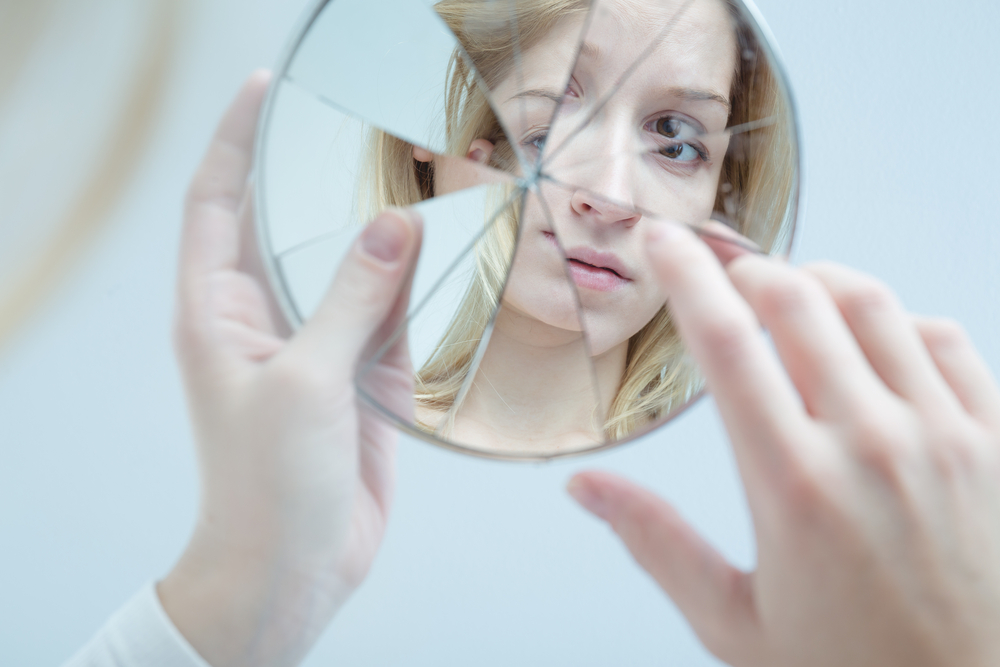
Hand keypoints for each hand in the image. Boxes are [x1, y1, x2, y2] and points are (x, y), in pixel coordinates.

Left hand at [158, 72, 422, 666]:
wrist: (292, 568)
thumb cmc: (268, 485)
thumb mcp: (306, 380)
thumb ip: (350, 298)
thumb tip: (394, 225)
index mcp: (217, 313)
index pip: (216, 203)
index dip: (234, 140)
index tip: (266, 89)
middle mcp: (260, 323)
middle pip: (287, 231)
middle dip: (322, 185)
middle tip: (370, 137)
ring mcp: (310, 351)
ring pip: (344, 275)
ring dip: (377, 244)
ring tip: (420, 196)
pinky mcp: (351, 381)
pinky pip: (380, 321)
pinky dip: (407, 299)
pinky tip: (439, 273)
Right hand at [569, 222, 999, 666]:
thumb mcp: (733, 622)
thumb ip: (656, 544)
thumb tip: (585, 489)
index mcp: (793, 485)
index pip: (724, 342)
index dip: (685, 274)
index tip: (661, 240)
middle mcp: (871, 444)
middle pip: (798, 300)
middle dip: (747, 267)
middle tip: (722, 269)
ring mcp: (945, 437)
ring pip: (874, 304)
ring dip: (819, 280)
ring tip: (790, 291)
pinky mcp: (999, 443)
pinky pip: (949, 340)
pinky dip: (900, 318)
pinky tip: (875, 337)